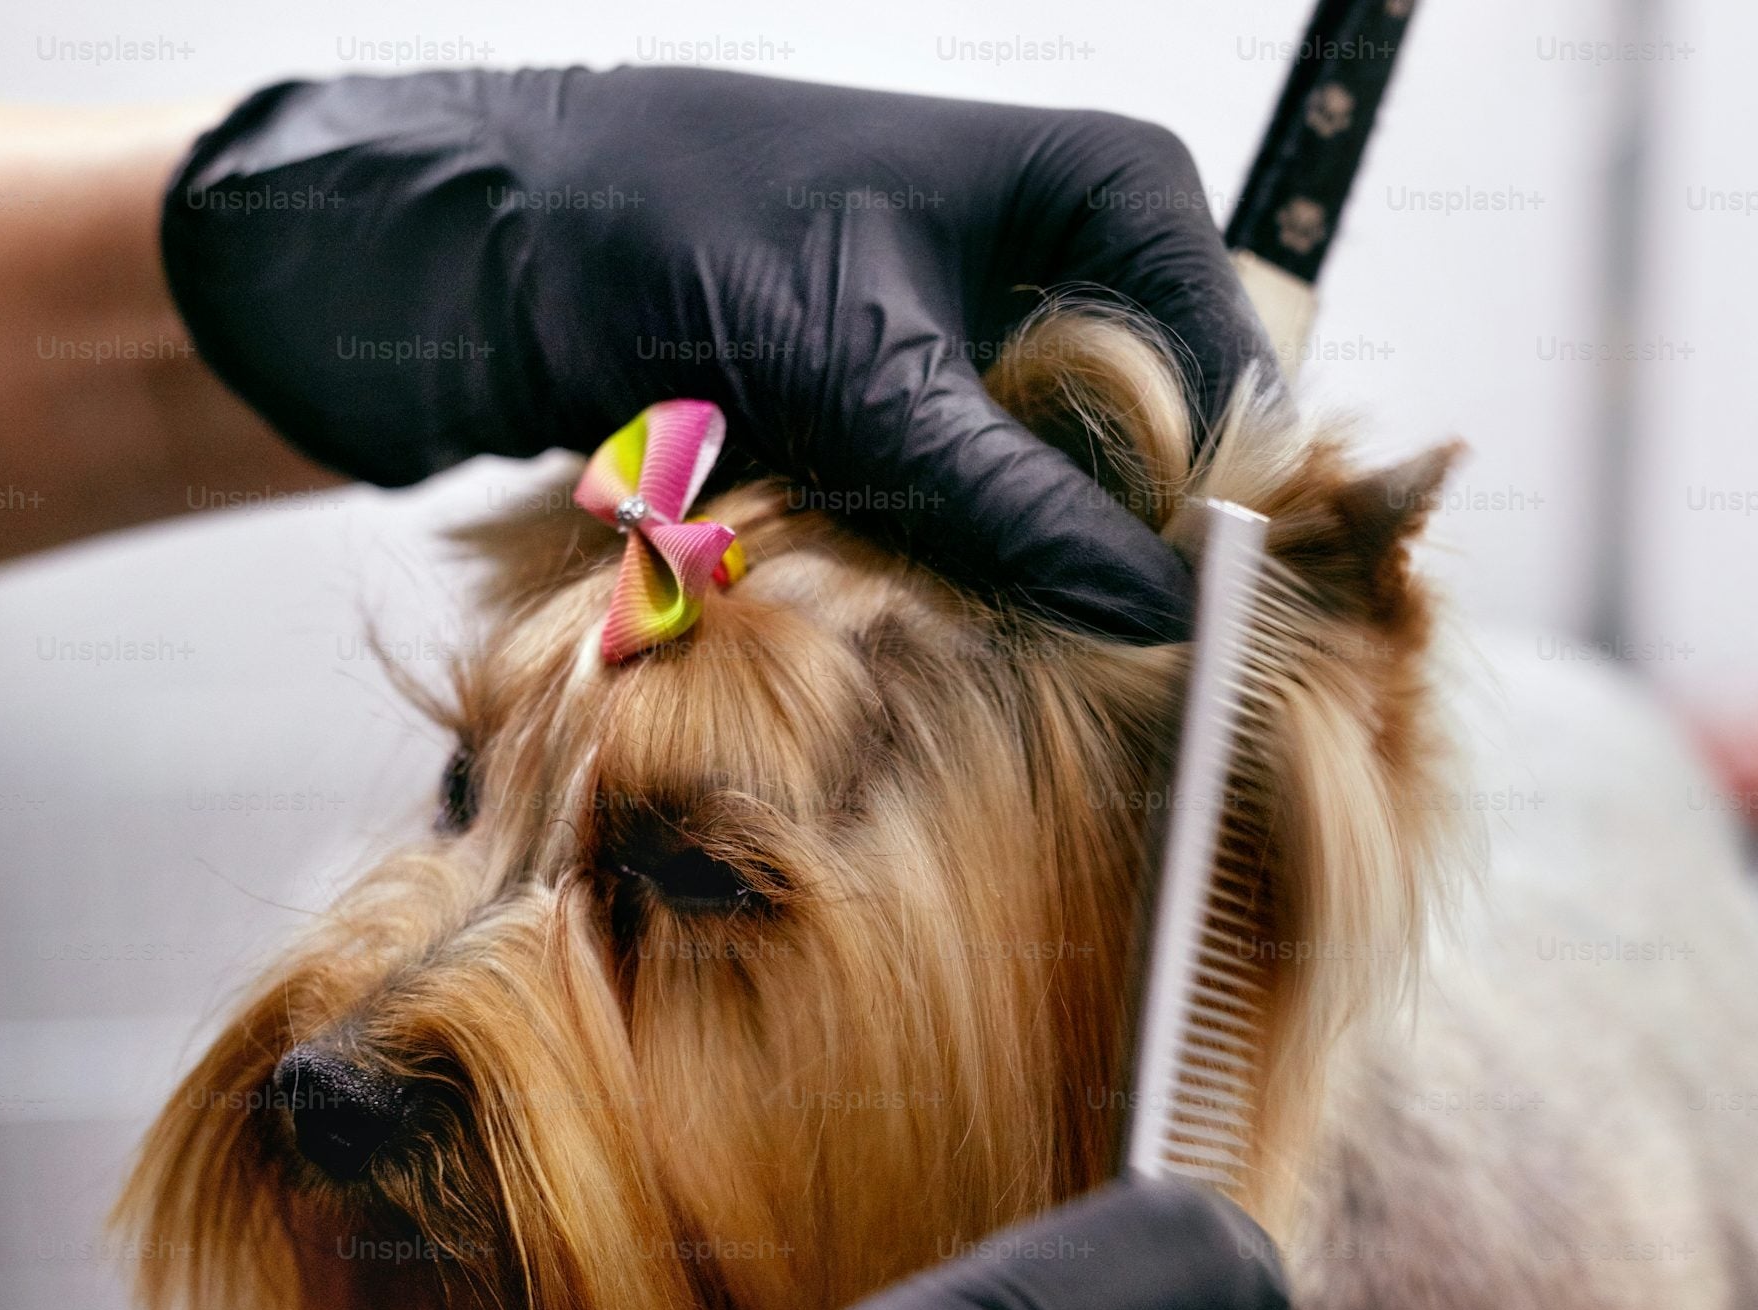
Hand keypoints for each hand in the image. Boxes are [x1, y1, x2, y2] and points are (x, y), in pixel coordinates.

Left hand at [163, 67, 1272, 639]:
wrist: (517, 239)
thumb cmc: (679, 232)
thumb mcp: (860, 378)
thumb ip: (1013, 501)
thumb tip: (1161, 613)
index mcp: (1119, 198)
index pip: (1240, 390)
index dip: (1220, 528)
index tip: (1183, 648)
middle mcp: (1091, 272)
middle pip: (1174, 465)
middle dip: (1115, 565)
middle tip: (1063, 664)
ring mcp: (1020, 354)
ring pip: (1087, 515)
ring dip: (1028, 588)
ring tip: (950, 631)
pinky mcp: (949, 426)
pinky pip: (1003, 530)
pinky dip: (964, 582)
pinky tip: (914, 615)